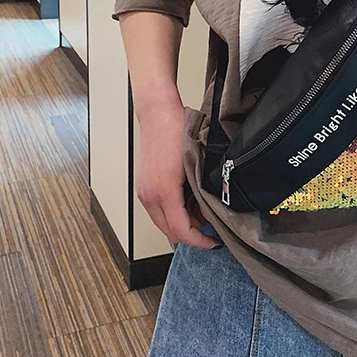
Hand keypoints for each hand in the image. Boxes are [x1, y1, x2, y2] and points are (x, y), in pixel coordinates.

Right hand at [136, 103, 219, 249]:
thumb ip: (202, 190)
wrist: (157, 114)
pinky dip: (172, 212)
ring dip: (181, 222)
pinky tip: (187, 200)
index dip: (199, 241)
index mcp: (164, 191)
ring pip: (162, 222)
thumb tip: (210, 209)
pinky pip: (157, 209)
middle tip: (210, 226)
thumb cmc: (176, 130)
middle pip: (169, 231)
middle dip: (191, 233)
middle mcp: (149, 195)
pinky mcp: (143, 186)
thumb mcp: (197, 163)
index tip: (212, 242)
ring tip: (200, 209)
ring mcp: (144, 191)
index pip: (180, 230)